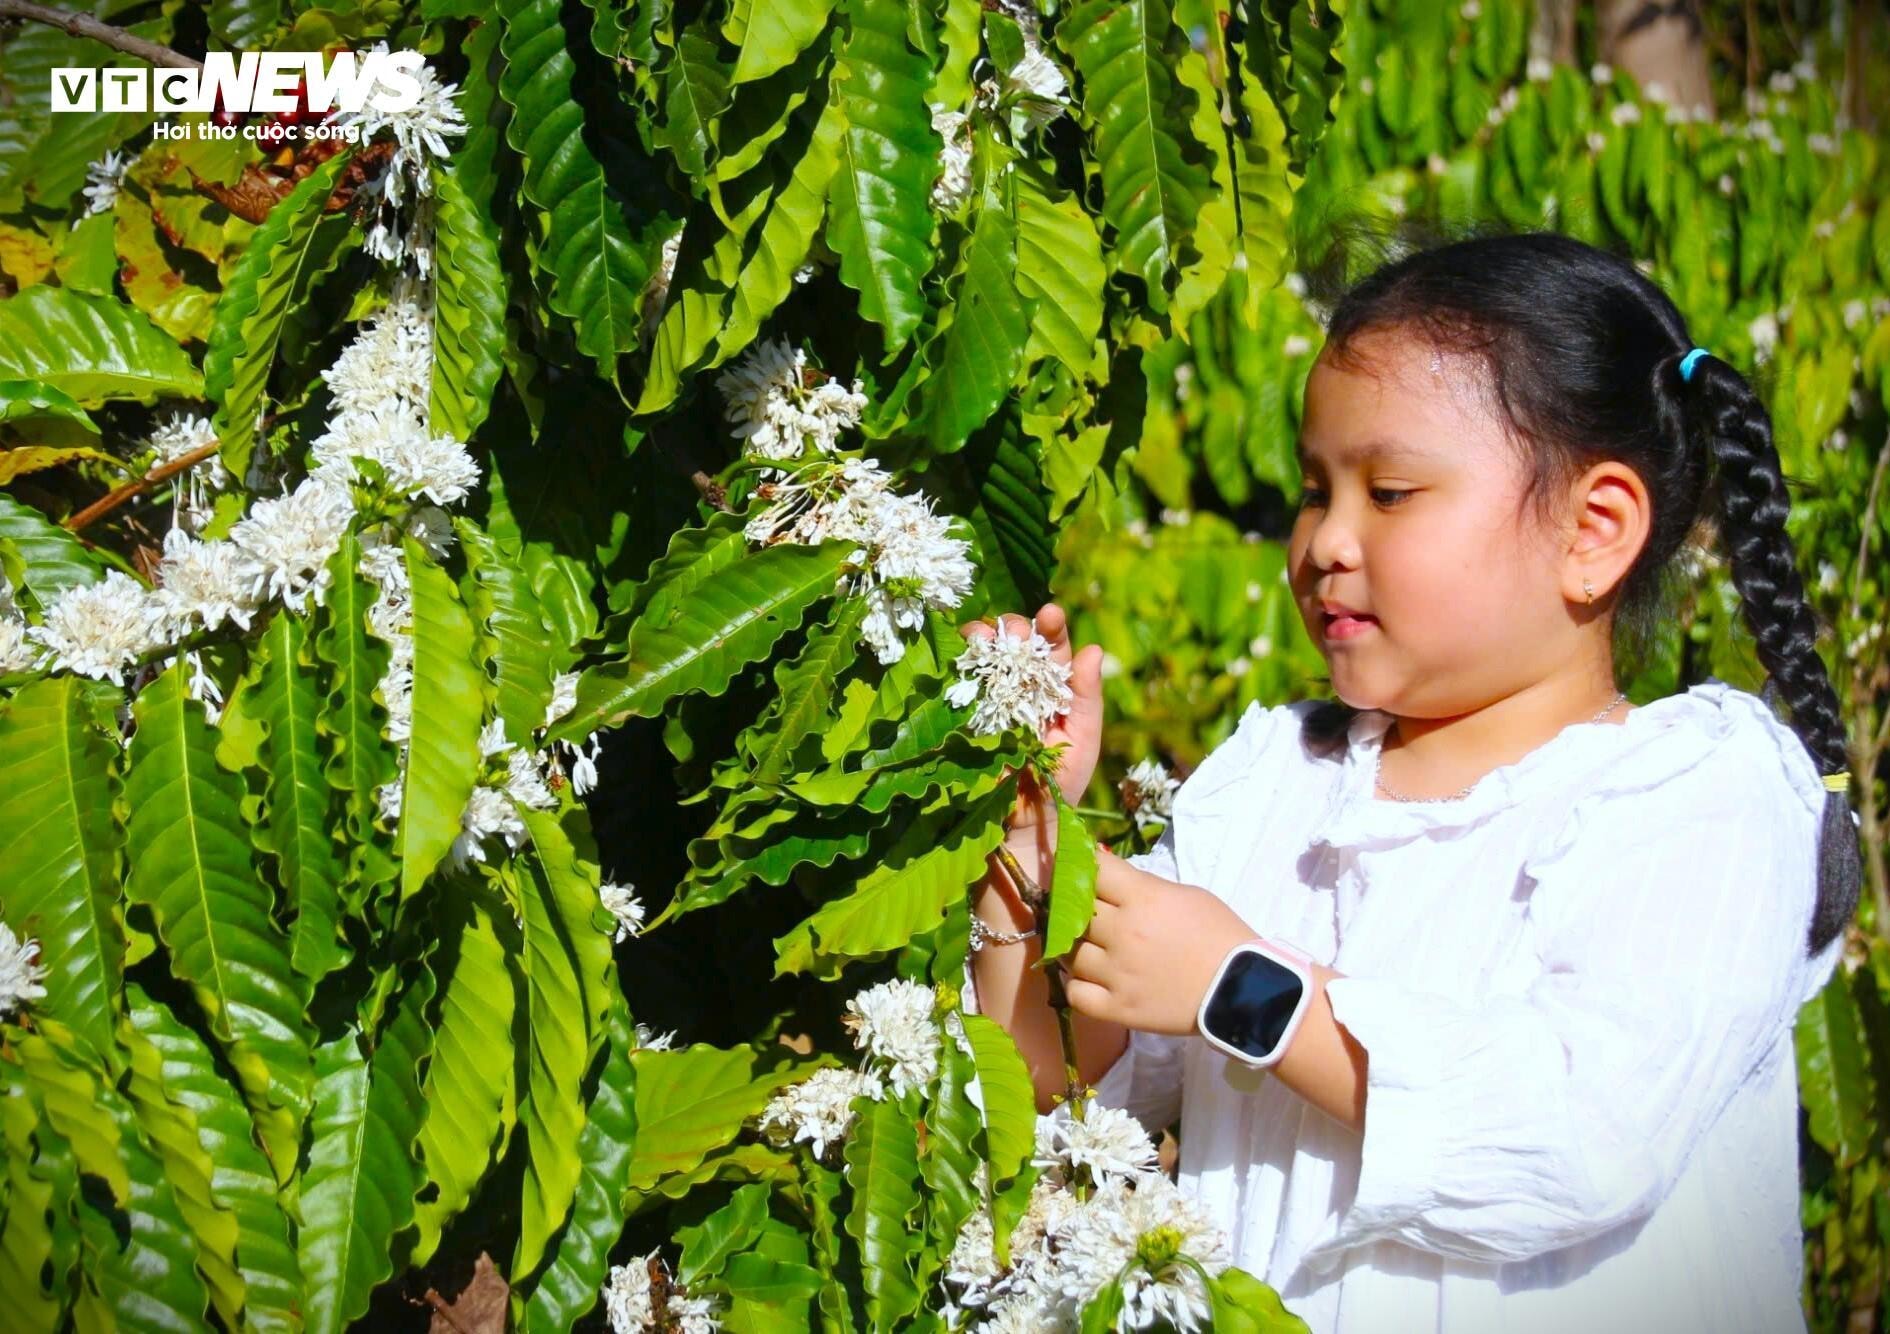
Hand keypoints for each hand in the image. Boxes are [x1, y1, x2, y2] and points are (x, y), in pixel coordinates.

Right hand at [958, 603, 1103, 882]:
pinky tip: (962, 654)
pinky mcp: (961, 715)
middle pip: (1014, 644)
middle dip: (1015, 630)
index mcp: (1051, 690)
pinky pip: (958, 681)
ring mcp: (988, 699)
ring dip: (985, 638)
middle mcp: (1019, 688)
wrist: (1020, 828)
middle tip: (1017, 633)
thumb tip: (1094, 650)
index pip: (1052, 648)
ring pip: (984, 655)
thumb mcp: (1081, 741)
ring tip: (988, 638)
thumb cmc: (1058, 787)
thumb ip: (1086, 698)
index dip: (1050, 627)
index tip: (1050, 614)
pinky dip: (958, 662)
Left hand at [1059, 847, 1260, 1035]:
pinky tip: (1095, 981)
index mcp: (1142, 898)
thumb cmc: (1218, 934)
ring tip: (1097, 952)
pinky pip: (1076, 994)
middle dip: (1081, 912)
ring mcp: (1118, 973)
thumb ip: (1143, 884)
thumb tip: (1105, 872)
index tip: (1082, 874)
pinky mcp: (1119, 1009)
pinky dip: (1080, 987)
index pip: (1093, 869)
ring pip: (1071, 954)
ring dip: (1080, 950)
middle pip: (1075, 912)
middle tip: (1093, 918)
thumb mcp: (1186, 895)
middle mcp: (1123, 933)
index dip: (1084, 869)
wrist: (1243, 988)